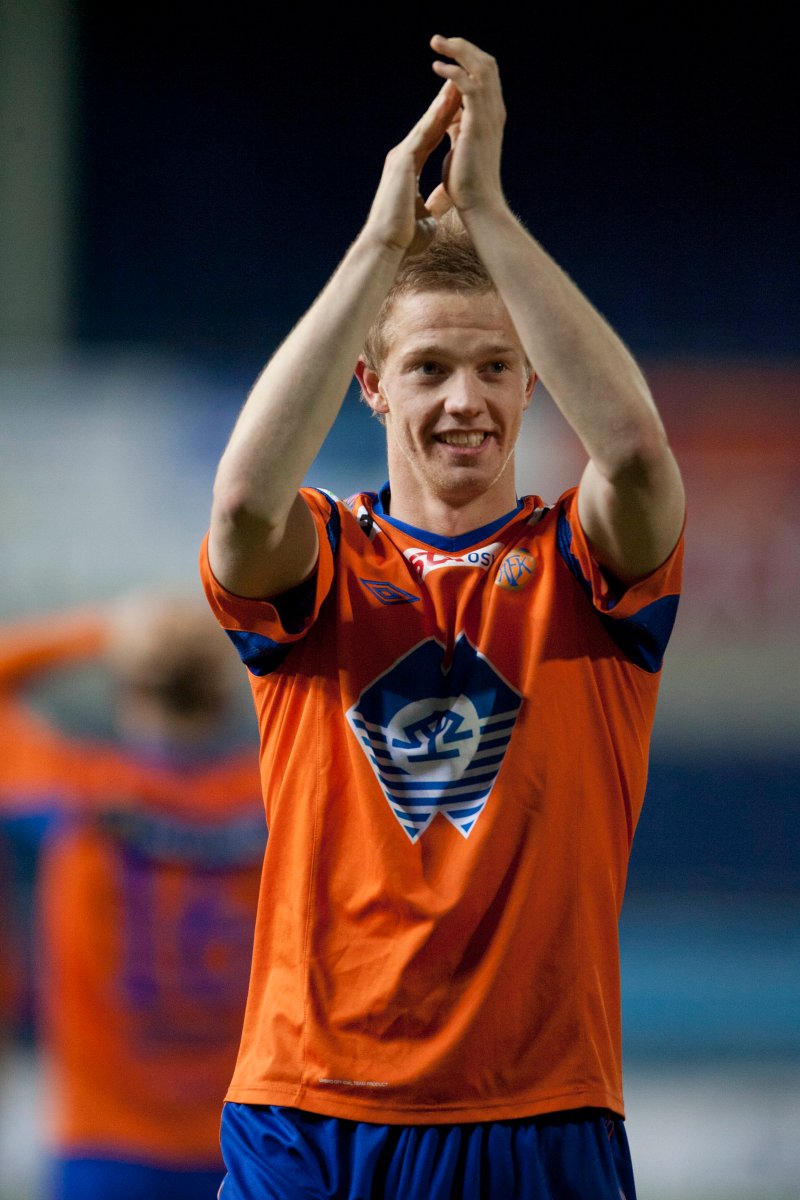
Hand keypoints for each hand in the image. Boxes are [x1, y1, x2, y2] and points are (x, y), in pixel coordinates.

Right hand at [363, 77, 461, 258]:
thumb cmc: (404, 238)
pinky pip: (421, 135)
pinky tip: (446, 102)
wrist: (385, 247)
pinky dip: (434, 118)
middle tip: (458, 82)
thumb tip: (449, 198)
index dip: (445, 123)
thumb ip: (436, 202)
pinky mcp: (402, 163)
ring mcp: (401, 159)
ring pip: (425, 125)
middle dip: (444, 105)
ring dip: (441, 103)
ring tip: (455, 82)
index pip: (430, 140)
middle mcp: (403, 160)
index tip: (459, 108)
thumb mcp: (427, 216)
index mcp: (409, 171)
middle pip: (428, 127)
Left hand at [425, 34, 506, 217]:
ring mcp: (488, 116)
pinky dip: (455, 72)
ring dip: (458, 50)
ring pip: (480, 67)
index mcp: (488, 117)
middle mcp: (493, 111)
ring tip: (437, 43)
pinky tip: (438, 67)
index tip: (444, 54)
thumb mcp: (459, 148)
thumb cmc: (466, 186)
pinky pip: (470, 85)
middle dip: (462, 47)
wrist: (477, 205)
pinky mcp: (478, 123)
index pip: (483, 76)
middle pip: (486, 64)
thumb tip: (447, 119)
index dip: (466, 60)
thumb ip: (456, 128)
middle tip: (438, 40)